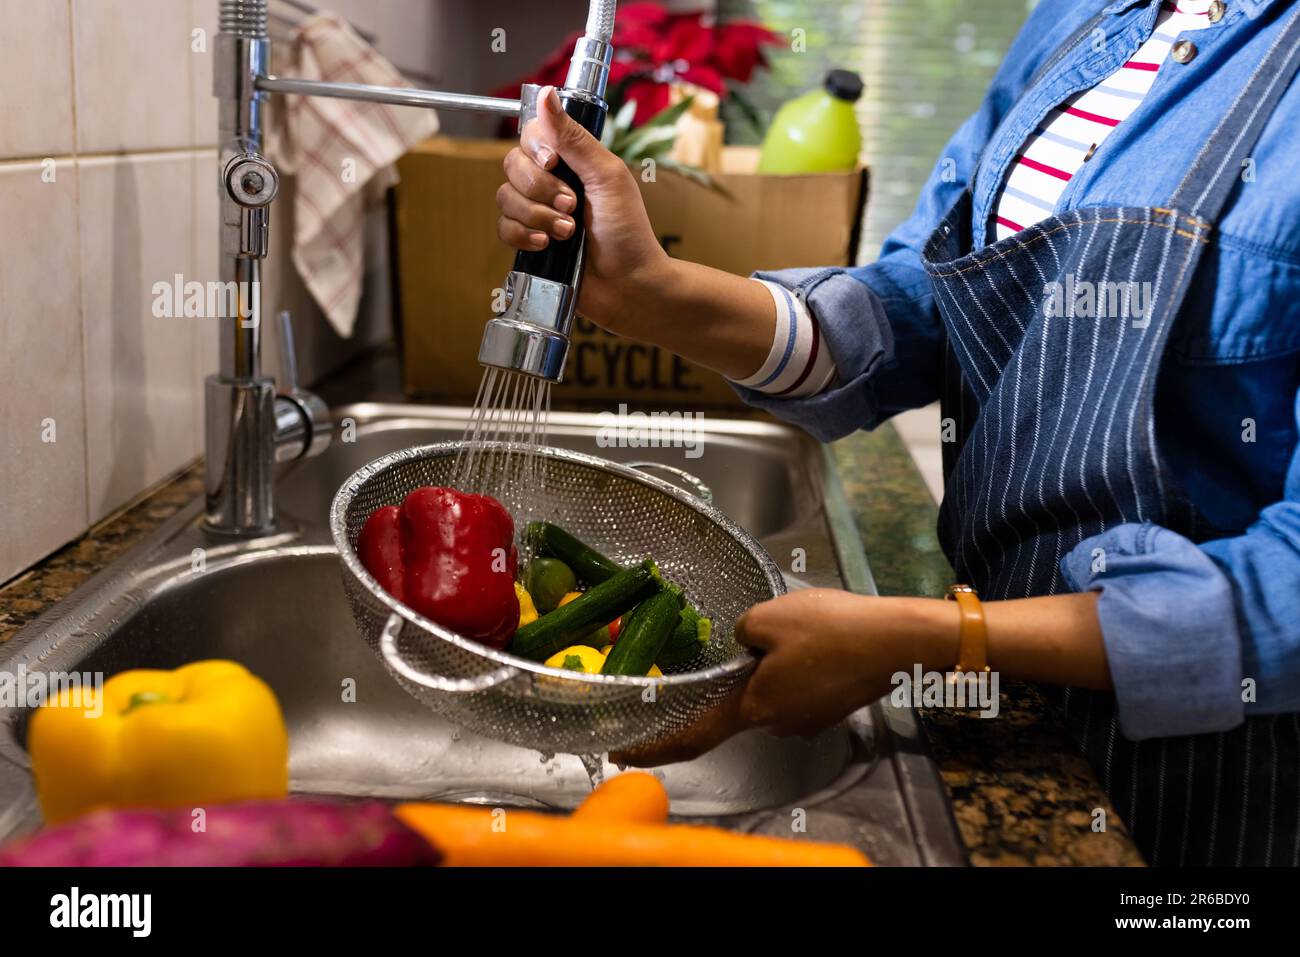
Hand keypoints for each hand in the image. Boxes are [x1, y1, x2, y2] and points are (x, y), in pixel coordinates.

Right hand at [496, 86, 668, 330]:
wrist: (628, 285)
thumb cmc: (628, 231)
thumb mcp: (607, 176)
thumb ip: (574, 138)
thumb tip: (547, 93)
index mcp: (571, 159)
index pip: (531, 134)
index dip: (535, 148)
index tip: (553, 163)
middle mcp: (550, 181)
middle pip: (512, 165)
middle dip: (541, 188)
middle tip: (572, 206)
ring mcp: (537, 211)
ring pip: (505, 197)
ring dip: (538, 215)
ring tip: (568, 232)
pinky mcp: (528, 241)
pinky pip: (503, 228)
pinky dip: (524, 236)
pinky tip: (548, 246)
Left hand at [613, 591, 958, 765]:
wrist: (895, 639)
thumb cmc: (830, 628)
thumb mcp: (766, 616)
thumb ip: (739, 631)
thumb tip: (745, 642)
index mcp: (755, 706)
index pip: (693, 735)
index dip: (655, 746)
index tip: (623, 753)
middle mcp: (778, 723)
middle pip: (739, 700)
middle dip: (741, 671)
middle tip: (762, 635)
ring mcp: (806, 719)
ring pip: (771, 689)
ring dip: (772, 664)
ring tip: (798, 627)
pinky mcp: (828, 708)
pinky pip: (797, 686)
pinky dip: (797, 665)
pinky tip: (815, 638)